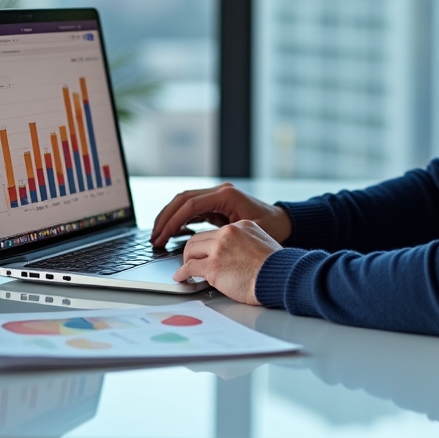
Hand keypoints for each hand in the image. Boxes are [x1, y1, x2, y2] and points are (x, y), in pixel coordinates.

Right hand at [151, 182, 291, 247]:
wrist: (284, 222)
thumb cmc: (271, 227)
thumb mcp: (246, 232)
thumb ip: (224, 236)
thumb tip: (199, 245)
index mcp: (226, 195)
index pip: (190, 204)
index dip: (173, 220)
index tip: (162, 236)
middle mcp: (220, 192)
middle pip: (182, 199)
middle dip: (166, 218)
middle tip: (154, 238)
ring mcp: (217, 197)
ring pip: (184, 202)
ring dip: (169, 218)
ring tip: (158, 237)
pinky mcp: (216, 204)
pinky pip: (192, 209)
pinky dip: (180, 220)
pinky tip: (172, 233)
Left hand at [172, 221, 281, 303]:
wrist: (282, 277)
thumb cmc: (277, 267)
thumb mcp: (262, 243)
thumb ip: (245, 243)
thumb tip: (234, 255)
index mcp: (241, 225)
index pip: (216, 232)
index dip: (207, 244)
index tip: (204, 252)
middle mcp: (229, 233)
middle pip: (199, 238)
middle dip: (192, 251)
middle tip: (190, 260)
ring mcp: (219, 249)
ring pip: (190, 250)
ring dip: (186, 261)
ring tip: (186, 270)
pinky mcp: (213, 266)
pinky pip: (189, 268)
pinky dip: (182, 274)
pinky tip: (181, 278)